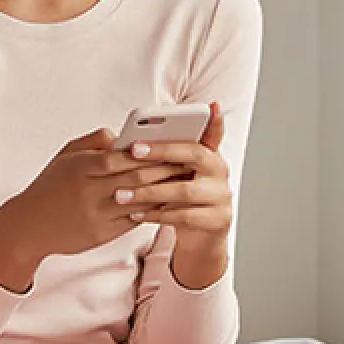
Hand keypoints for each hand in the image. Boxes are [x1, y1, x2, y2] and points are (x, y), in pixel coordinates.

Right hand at [0, 125, 191, 286]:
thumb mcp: (64, 157)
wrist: (28, 226)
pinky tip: (168, 204)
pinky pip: (134, 221)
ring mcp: (96, 213)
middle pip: (136, 177)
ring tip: (185, 182)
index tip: (169, 143)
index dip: (147, 151)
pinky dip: (152, 211)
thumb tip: (120, 134)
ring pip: (140, 200)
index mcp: (81, 167)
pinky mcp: (102, 233)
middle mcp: (89, 190)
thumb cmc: (49, 187)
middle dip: (165, 168)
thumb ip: (93, 142)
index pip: (121, 155)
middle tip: (189, 160)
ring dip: (164, 191)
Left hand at [117, 104, 232, 288]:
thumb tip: (127, 139)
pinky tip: (136, 213)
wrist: (200, 236)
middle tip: (133, 150)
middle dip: (162, 151)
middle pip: (195, 155)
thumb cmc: (182, 199)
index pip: (210, 133)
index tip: (200, 107)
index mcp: (211, 155)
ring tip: (122, 194)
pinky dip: (156, 215)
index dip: (210, 121)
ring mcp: (221, 197)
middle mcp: (220, 172)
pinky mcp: (217, 220)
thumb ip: (165, 155)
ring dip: (150, 192)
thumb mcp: (177, 173)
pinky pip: (183, 217)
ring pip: (185, 191)